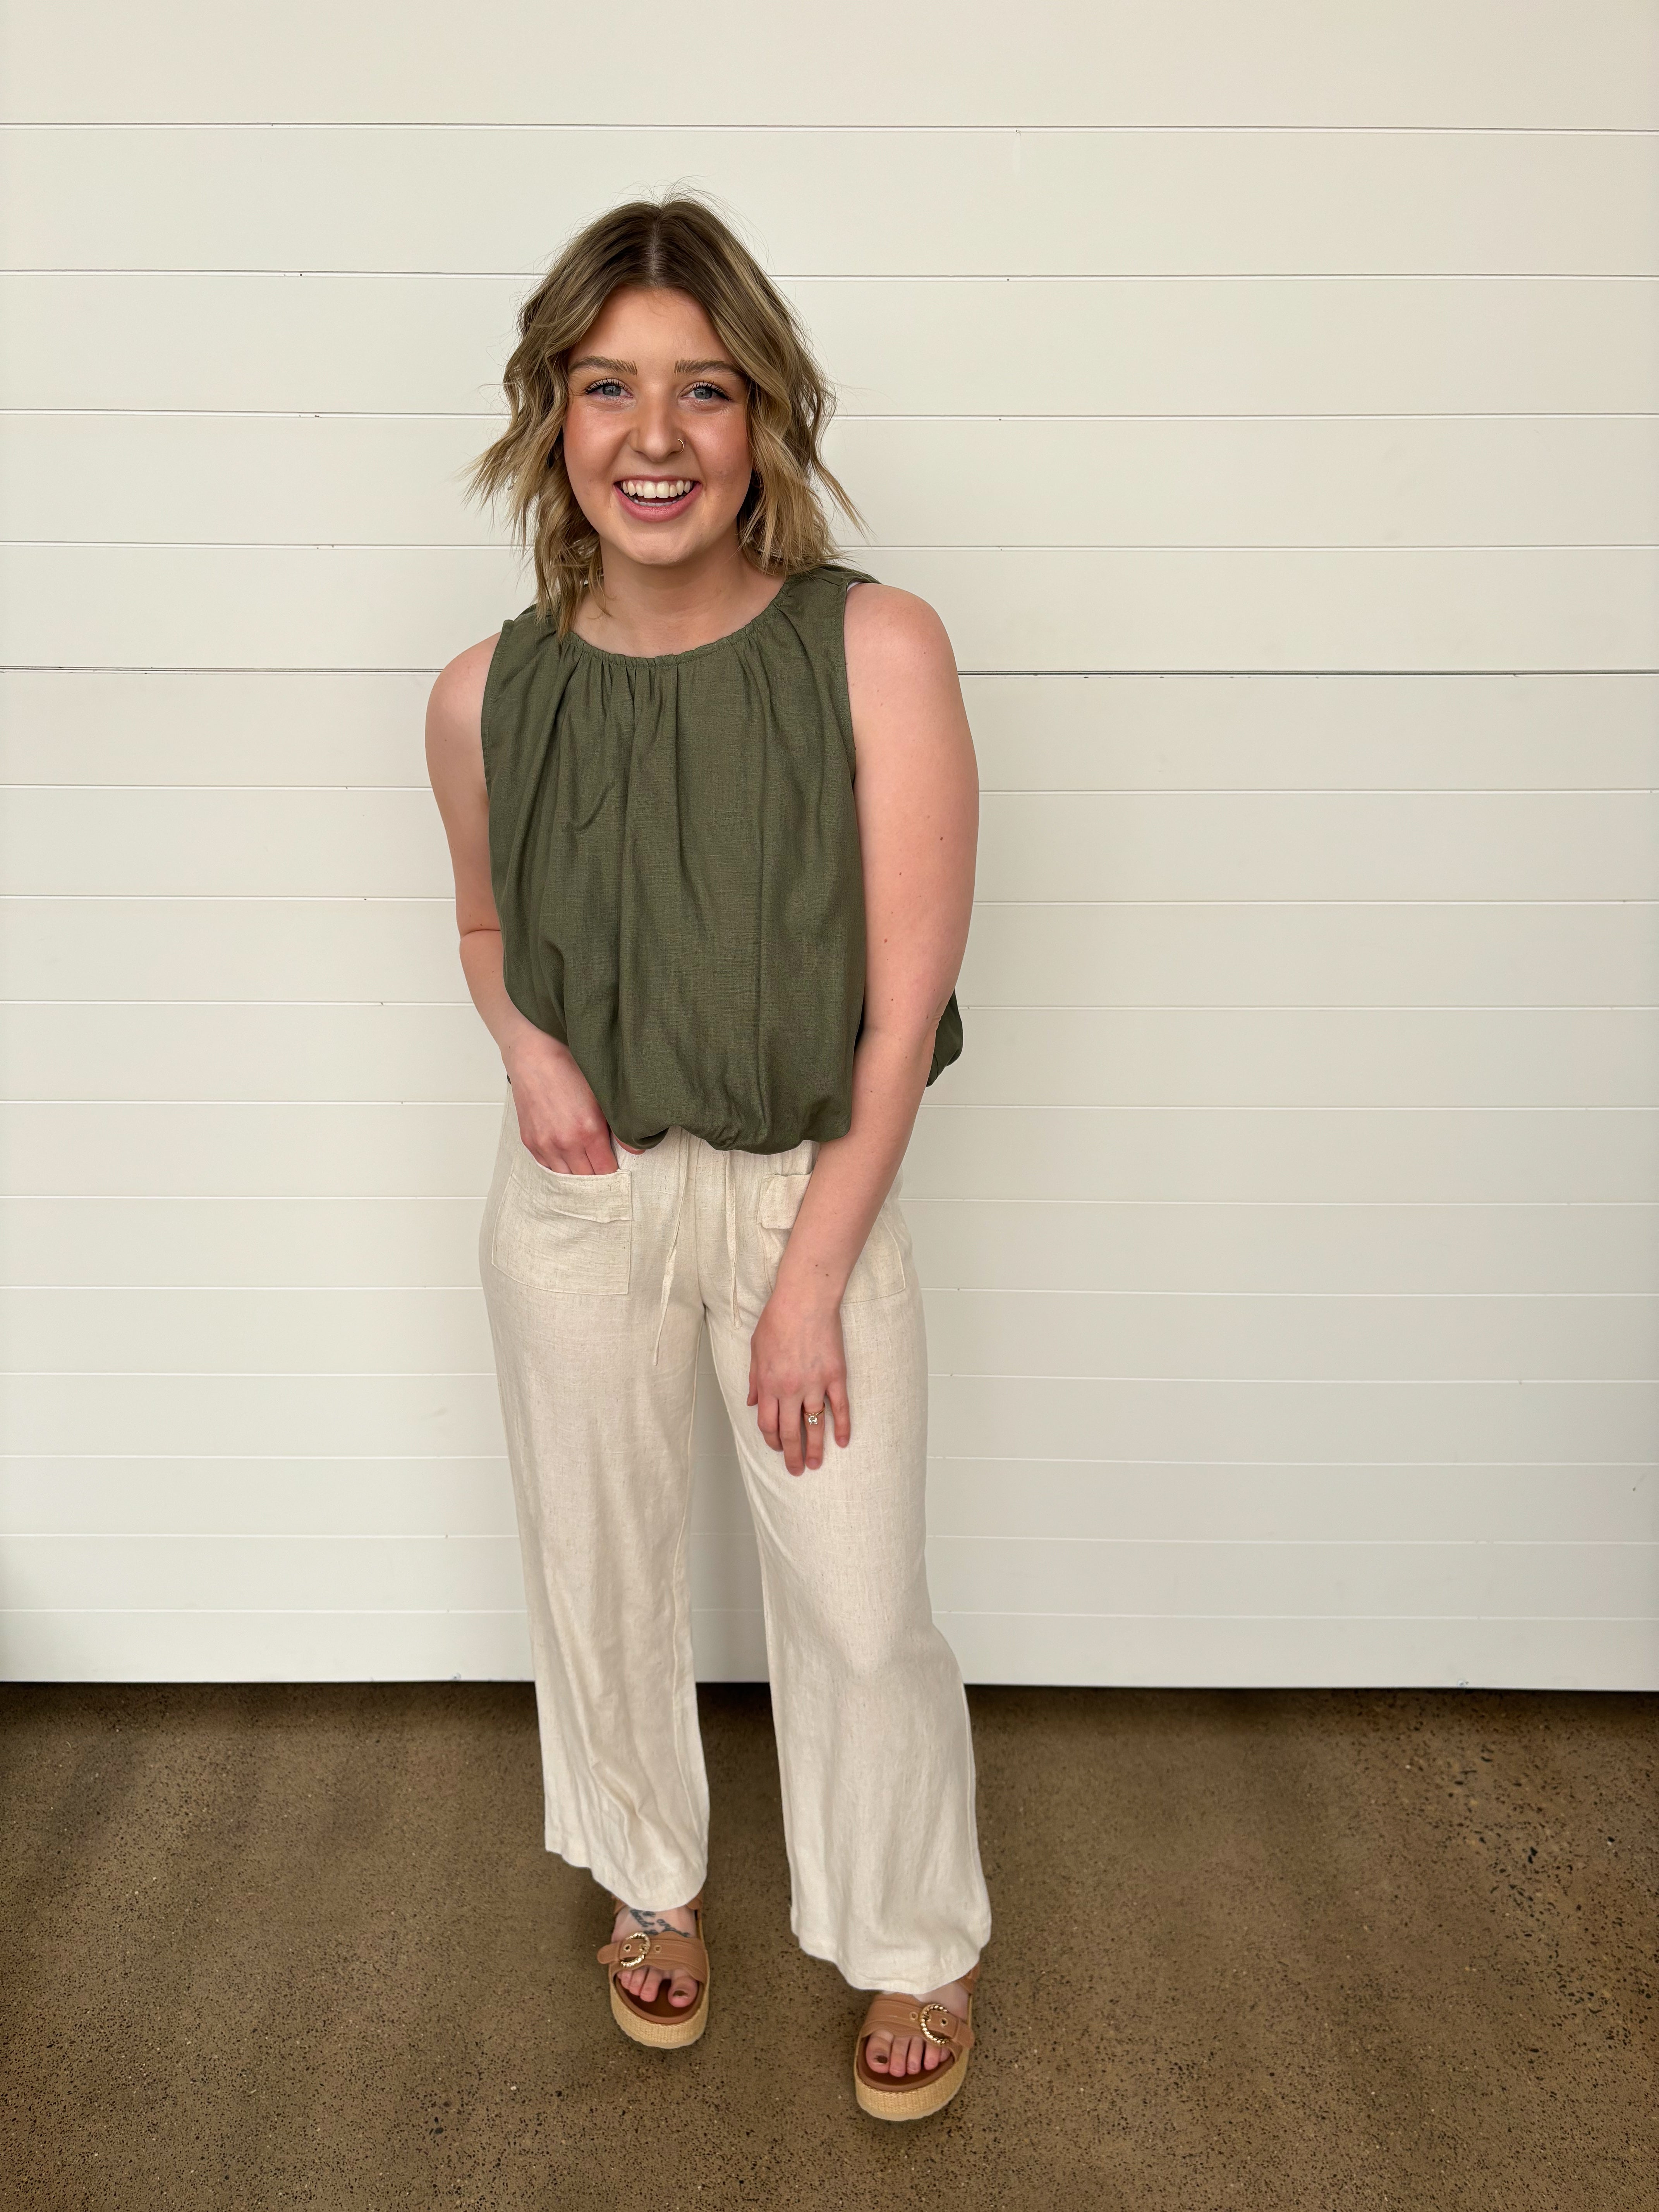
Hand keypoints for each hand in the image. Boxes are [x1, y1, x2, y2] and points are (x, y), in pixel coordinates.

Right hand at [503, 1032, 618, 1174]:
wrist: (535, 1057)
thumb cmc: (569, 1070)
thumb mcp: (603, 1095)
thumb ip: (620, 1127)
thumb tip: (636, 1151)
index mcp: (587, 1132)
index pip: (605, 1172)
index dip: (614, 1173)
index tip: (617, 1168)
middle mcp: (564, 1143)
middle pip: (586, 1179)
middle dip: (596, 1176)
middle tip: (603, 1168)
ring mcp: (544, 1144)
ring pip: (565, 1177)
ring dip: (577, 1173)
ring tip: (586, 1164)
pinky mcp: (530, 1142)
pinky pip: (548, 1166)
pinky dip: (559, 1165)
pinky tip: (567, 1155)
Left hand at [747, 1284, 851, 1474]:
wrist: (804, 1300)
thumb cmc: (777, 1320)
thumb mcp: (755, 1349)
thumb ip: (754, 1379)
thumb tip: (752, 1402)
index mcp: (768, 1384)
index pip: (768, 1424)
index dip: (771, 1440)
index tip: (777, 1448)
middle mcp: (790, 1390)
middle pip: (790, 1432)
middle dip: (792, 1456)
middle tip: (796, 1470)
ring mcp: (815, 1384)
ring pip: (815, 1426)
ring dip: (815, 1449)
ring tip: (816, 1464)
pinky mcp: (835, 1376)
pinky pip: (840, 1408)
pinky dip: (842, 1427)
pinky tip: (842, 1442)